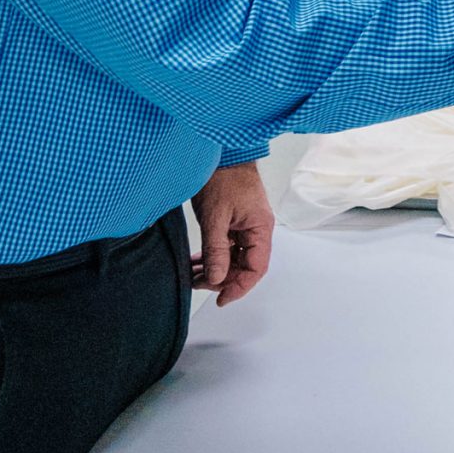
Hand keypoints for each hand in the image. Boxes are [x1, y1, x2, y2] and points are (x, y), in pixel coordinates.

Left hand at [190, 161, 273, 305]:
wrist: (222, 153)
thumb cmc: (223, 177)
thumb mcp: (215, 217)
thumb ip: (216, 251)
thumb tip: (217, 279)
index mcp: (260, 228)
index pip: (256, 268)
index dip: (239, 287)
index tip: (221, 299)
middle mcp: (257, 229)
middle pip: (245, 266)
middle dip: (223, 279)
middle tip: (199, 283)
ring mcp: (246, 225)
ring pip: (235, 258)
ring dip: (216, 269)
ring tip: (193, 275)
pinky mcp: (235, 221)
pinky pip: (228, 247)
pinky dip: (214, 256)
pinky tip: (198, 263)